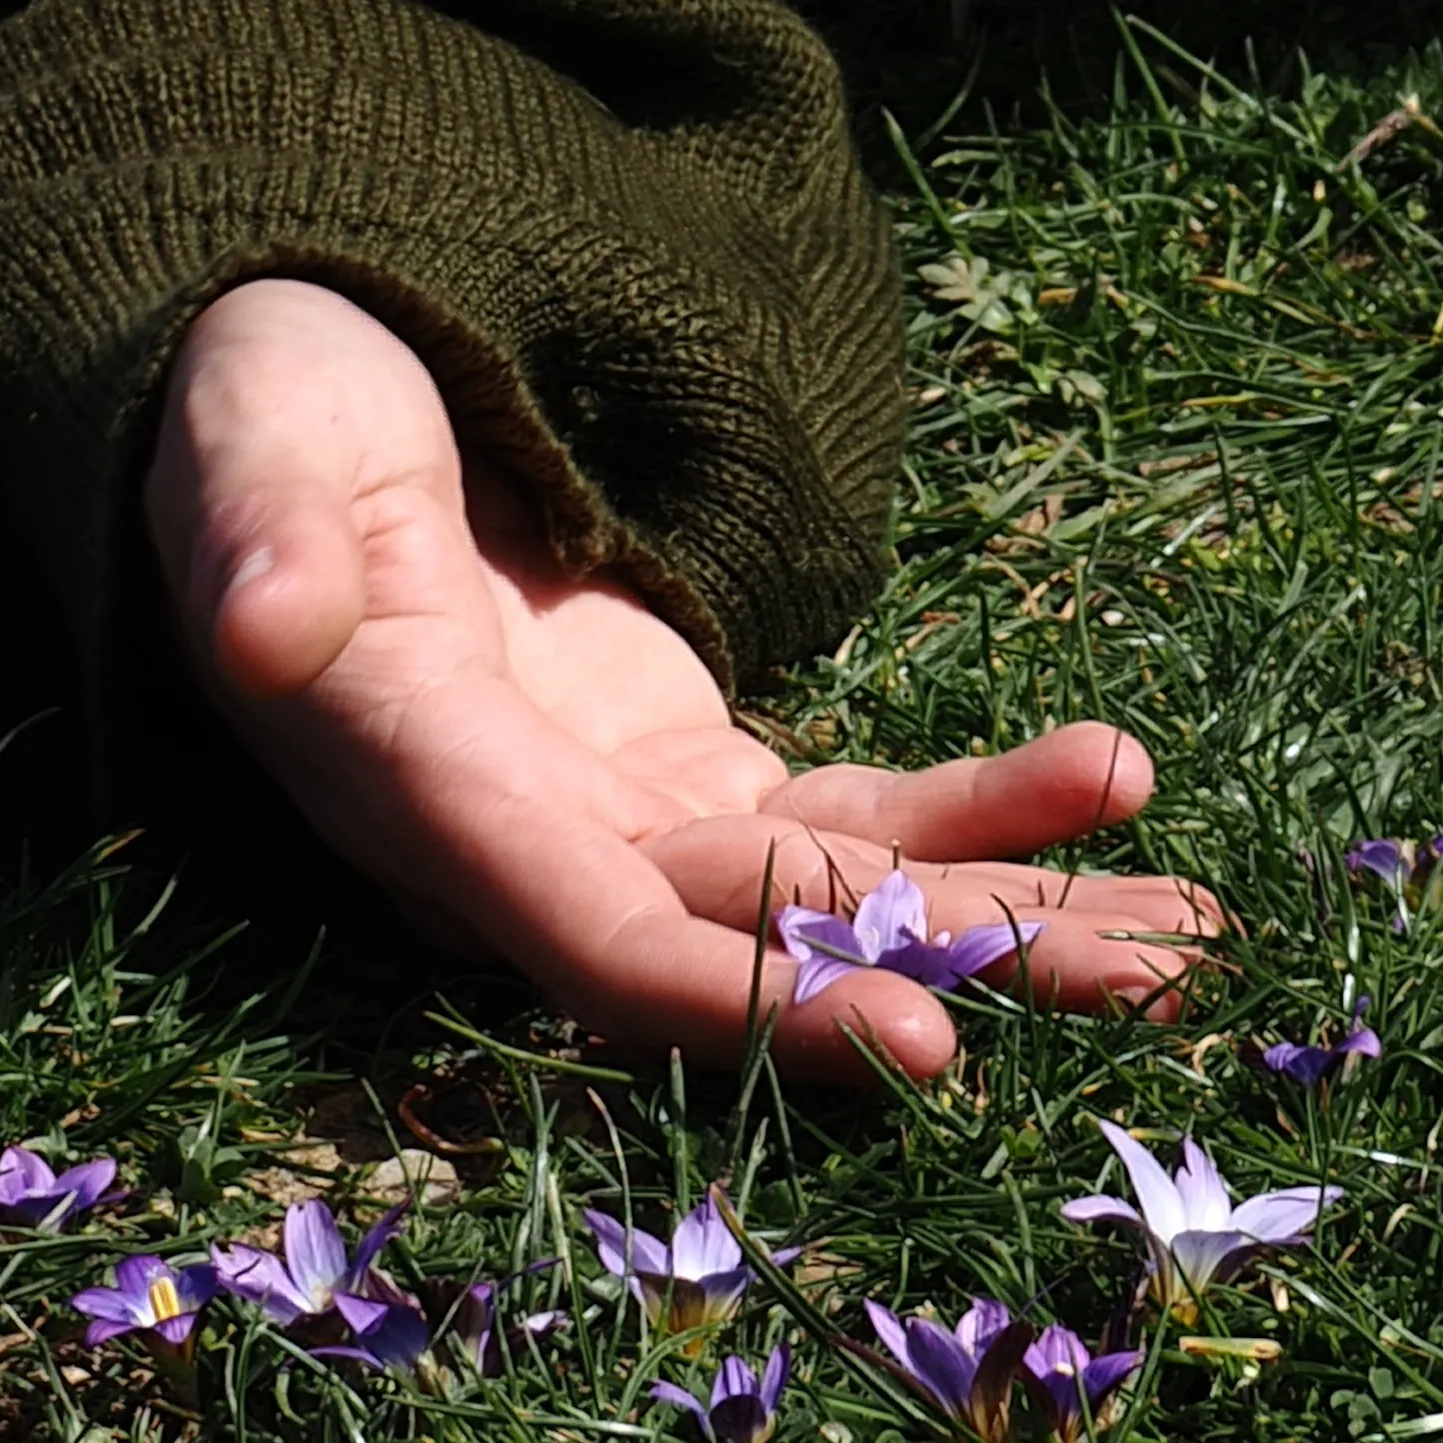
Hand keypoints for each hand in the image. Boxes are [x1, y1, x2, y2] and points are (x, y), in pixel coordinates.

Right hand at [147, 273, 1214, 1072]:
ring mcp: (620, 815)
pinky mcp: (687, 772)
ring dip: (1011, 920)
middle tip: (1153, 992)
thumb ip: (254, 533)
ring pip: (833, 900)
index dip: (757, 1001)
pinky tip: (1117, 788)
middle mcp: (527, 845)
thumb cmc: (264, 400)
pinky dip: (983, 815)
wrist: (297, 398)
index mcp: (423, 786)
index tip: (928, 1043)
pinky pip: (851, 817)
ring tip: (1193, 938)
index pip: (599, 938)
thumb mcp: (250, 431)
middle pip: (757, 948)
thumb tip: (255, 628)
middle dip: (954, 975)